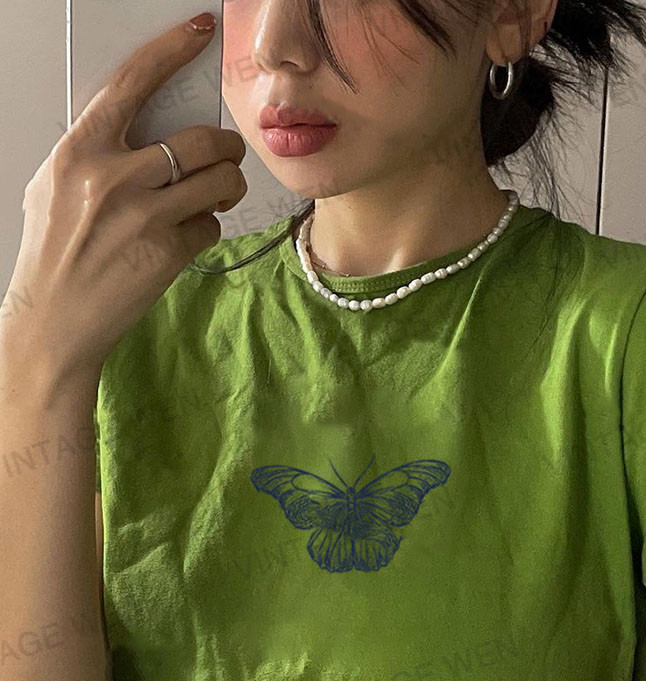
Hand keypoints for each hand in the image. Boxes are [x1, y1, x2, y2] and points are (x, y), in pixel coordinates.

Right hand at [6, 15, 246, 381]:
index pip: (133, 83)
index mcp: (79, 152)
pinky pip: (211, 225)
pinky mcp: (169, 253)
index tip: (199, 32)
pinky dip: (206, 229)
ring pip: (220, 180)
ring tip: (214, 194)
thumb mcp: (57, 188)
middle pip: (202, 139)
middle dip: (226, 146)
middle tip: (225, 155)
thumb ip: (99, 153)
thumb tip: (150, 126)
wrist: (55, 320)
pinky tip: (183, 238)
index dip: (171, 50)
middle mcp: (113, 178)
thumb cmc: (55, 251)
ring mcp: (145, 217)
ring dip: (228, 185)